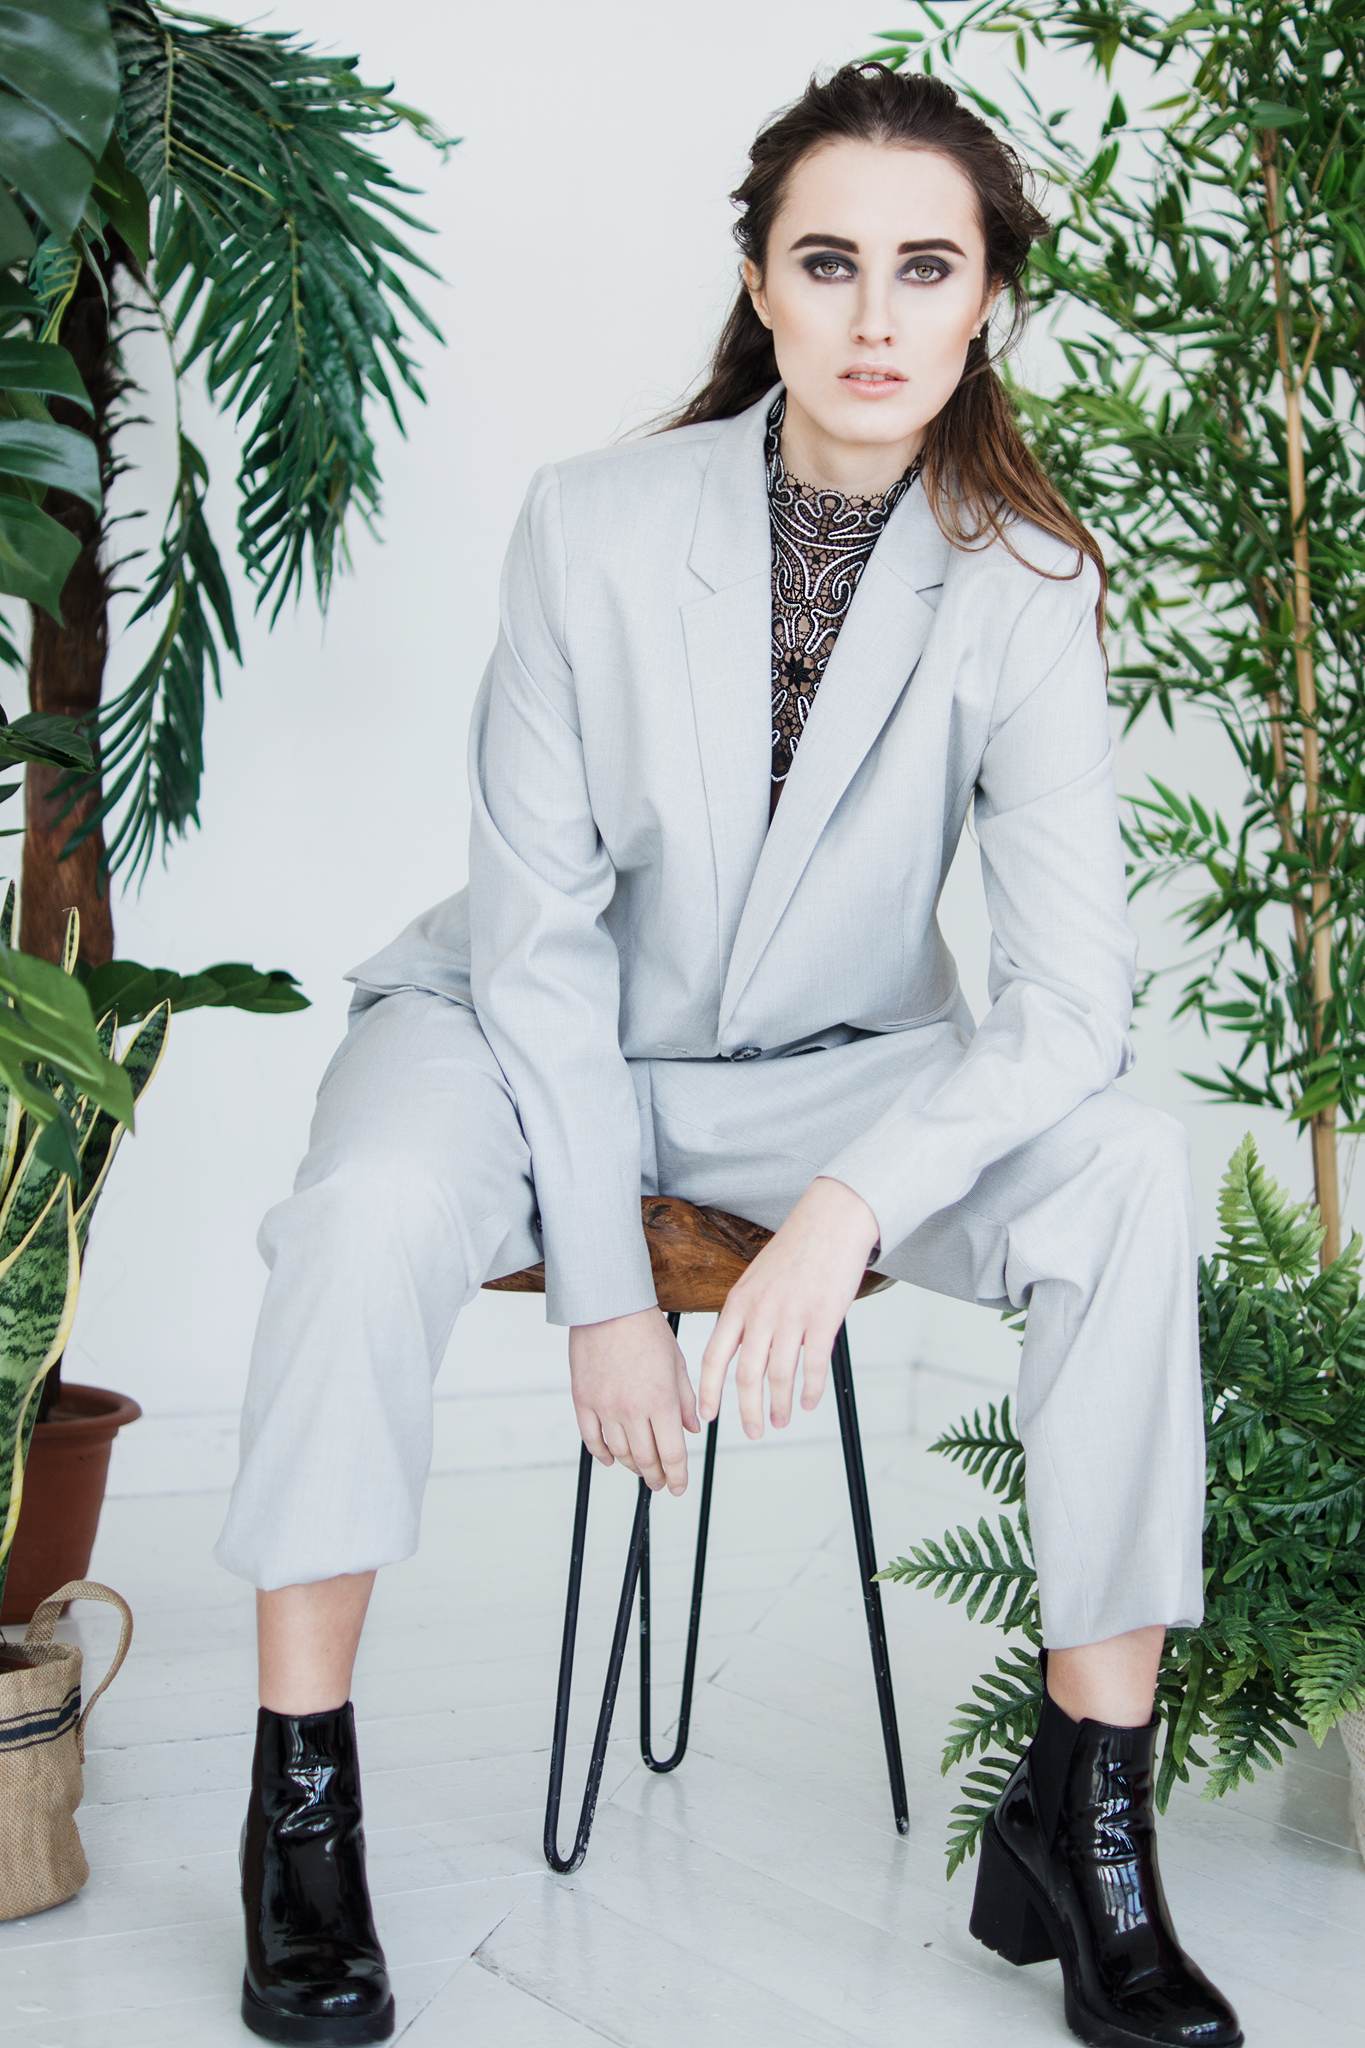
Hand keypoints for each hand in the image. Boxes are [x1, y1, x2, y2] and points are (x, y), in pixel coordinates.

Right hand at [569, 1304, 701, 1494]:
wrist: (608, 1307)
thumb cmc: (646, 1330)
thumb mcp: (677, 1363)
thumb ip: (685, 1400)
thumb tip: (693, 1429)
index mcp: (661, 1401)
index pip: (671, 1454)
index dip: (677, 1477)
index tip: (678, 1487)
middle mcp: (633, 1410)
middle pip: (645, 1460)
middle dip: (656, 1477)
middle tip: (661, 1484)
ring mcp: (605, 1407)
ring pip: (619, 1454)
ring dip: (632, 1467)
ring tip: (640, 1469)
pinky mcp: (583, 1401)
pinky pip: (592, 1440)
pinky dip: (603, 1455)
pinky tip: (612, 1459)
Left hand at [696, 1176, 880, 1436]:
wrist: (830, 1221)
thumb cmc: (794, 1250)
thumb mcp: (755, 1278)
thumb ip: (746, 1313)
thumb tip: (740, 1348)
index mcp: (738, 1303)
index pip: (714, 1355)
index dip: (709, 1390)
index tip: (707, 1415)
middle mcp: (761, 1312)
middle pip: (746, 1375)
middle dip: (747, 1410)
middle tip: (753, 1431)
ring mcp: (792, 1316)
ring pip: (779, 1375)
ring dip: (779, 1404)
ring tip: (780, 1419)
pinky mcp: (823, 1319)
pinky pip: (813, 1366)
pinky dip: (810, 1390)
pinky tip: (807, 1402)